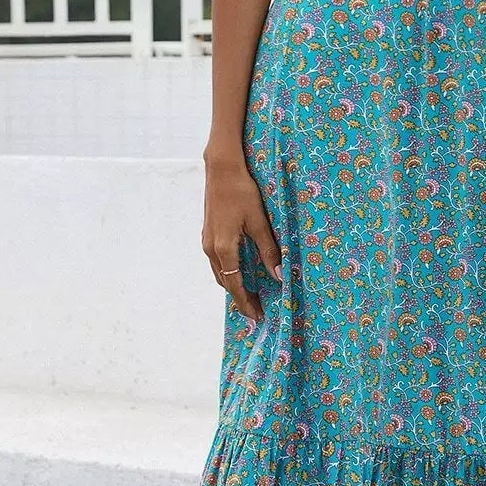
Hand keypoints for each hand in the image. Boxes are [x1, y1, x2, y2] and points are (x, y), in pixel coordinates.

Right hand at [201, 151, 282, 323]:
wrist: (222, 169)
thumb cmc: (242, 193)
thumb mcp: (259, 222)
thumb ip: (268, 250)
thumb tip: (278, 275)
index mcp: (223, 249)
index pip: (235, 285)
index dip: (246, 302)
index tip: (257, 316)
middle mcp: (211, 248)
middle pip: (225, 282)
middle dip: (240, 298)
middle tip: (256, 310)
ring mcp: (207, 240)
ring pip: (219, 272)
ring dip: (233, 285)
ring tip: (249, 295)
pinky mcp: (208, 232)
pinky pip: (217, 261)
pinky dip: (228, 272)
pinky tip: (240, 271)